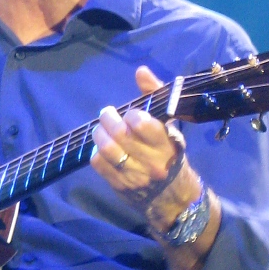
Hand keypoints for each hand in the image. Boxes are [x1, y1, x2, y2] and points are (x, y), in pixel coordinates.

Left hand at [90, 65, 204, 233]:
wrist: (173, 198)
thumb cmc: (169, 154)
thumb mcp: (170, 127)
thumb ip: (156, 97)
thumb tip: (141, 71)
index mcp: (166, 144)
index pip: (140, 123)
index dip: (129, 114)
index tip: (129, 114)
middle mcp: (152, 161)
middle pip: (120, 134)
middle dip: (108, 119)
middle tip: (106, 114)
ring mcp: (135, 176)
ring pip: (107, 149)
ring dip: (98, 134)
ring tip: (100, 129)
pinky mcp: (120, 186)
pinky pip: (99, 164)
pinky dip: (95, 152)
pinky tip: (101, 148)